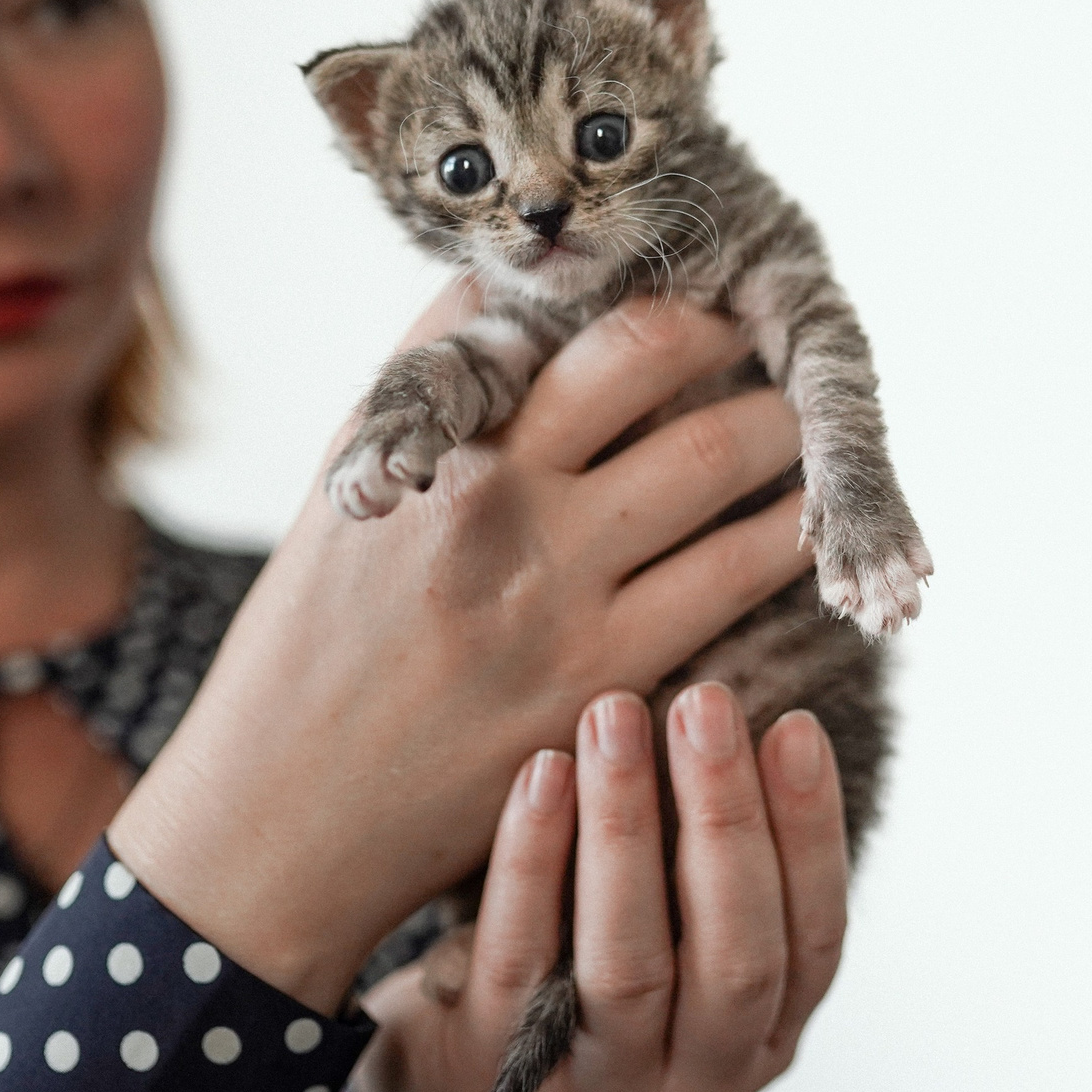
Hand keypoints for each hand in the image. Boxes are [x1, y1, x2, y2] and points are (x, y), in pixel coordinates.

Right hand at [109, 287, 814, 1010]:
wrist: (286, 816)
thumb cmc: (317, 638)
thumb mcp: (353, 484)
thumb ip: (431, 384)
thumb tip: (505, 276)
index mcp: (437, 444)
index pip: (570, 317)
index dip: (660, 286)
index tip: (703, 281)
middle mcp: (502, 502)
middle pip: (661, 361)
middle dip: (736, 335)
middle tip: (777, 337)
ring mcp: (562, 596)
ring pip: (723, 469)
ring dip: (784, 433)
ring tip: (806, 425)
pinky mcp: (610, 686)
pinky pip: (734, 588)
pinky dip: (782, 546)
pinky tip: (804, 533)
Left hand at [346, 686, 849, 1091]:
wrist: (449, 1061)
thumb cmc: (581, 955)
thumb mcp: (670, 924)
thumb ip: (712, 853)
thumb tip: (744, 711)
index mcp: (761, 1041)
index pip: (814, 938)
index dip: (811, 832)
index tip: (795, 726)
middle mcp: (697, 1084)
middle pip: (735, 955)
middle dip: (725, 817)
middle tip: (705, 701)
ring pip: (628, 964)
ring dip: (626, 825)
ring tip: (614, 714)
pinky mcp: (498, 1075)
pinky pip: (520, 959)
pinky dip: (534, 859)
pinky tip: (542, 773)